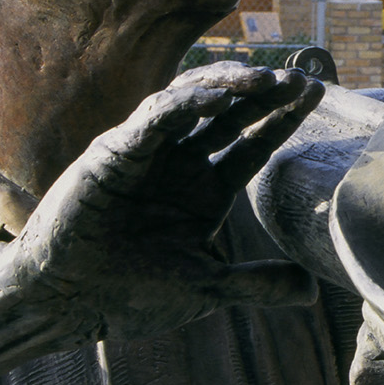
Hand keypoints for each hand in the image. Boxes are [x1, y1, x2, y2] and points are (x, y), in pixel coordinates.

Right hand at [0, 63, 324, 339]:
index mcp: (204, 191)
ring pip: (193, 103)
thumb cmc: (128, 296)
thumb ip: (258, 285)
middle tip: (304, 79)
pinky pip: (153, 120)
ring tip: (268, 80)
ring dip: (230, 88)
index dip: (283, 119)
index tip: (317, 94)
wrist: (66, 305)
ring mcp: (147, 155)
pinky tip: (218, 98)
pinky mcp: (114, 153)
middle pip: (230, 116)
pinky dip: (185, 104)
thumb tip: (311, 293)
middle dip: (266, 95)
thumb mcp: (207, 290)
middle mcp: (179, 165)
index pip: (253, 144)